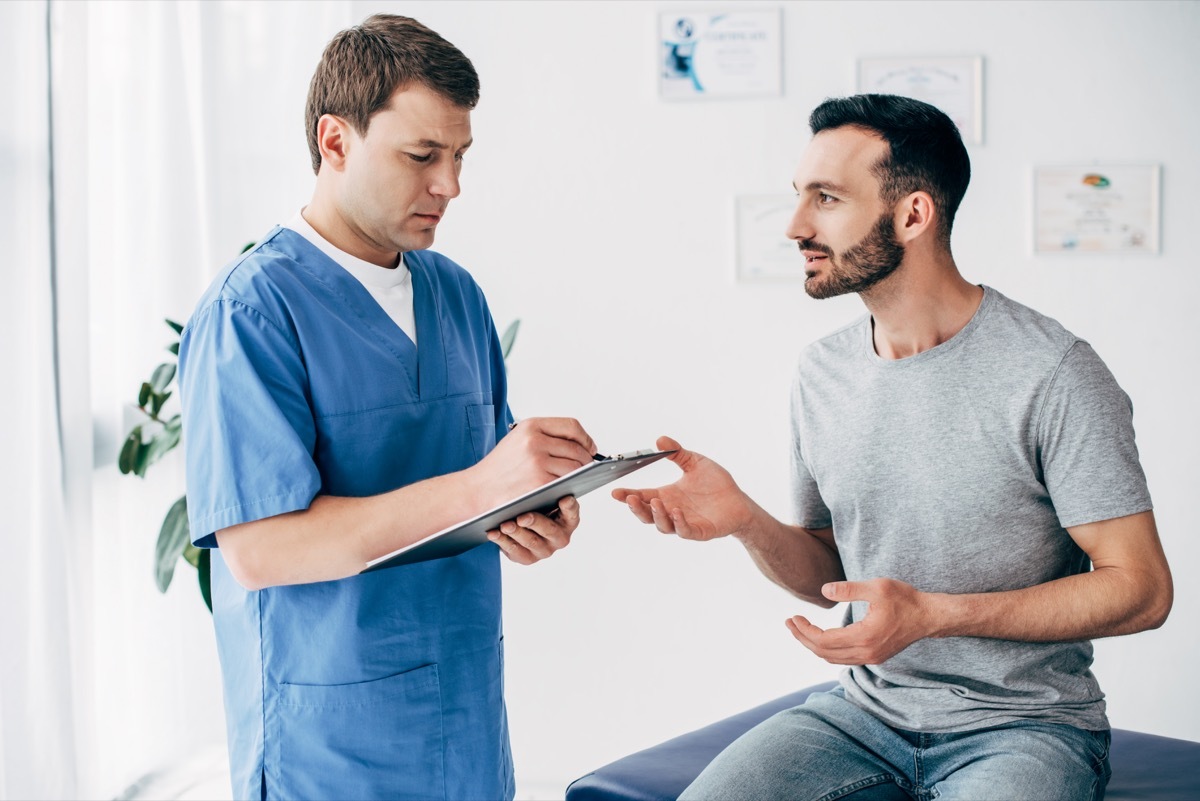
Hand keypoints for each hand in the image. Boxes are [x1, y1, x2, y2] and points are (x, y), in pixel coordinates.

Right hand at [470, 417, 596, 508]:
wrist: (477, 489)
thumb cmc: (498, 468)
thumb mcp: (517, 440)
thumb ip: (544, 437)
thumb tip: (577, 444)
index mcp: (531, 426)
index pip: (571, 426)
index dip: (585, 438)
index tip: (590, 447)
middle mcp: (535, 440)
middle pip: (576, 448)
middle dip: (586, 460)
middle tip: (586, 468)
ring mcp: (538, 461)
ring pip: (575, 466)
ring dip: (580, 475)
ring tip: (576, 479)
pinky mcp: (540, 482)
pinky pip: (567, 482)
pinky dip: (570, 486)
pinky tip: (566, 488)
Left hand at [488, 496, 578, 565]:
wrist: (515, 518)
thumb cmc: (533, 503)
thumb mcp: (542, 495)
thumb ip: (546, 489)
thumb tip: (544, 476)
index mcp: (568, 520)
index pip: (572, 513)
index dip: (569, 507)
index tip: (564, 498)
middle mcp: (559, 537)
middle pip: (549, 530)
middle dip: (535, 523)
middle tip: (522, 517)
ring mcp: (544, 550)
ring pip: (531, 542)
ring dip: (517, 533)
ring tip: (505, 525)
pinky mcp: (527, 558)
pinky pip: (515, 552)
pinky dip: (503, 541)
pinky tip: (494, 532)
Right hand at [611, 436, 754, 540]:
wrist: (739, 501)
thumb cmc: (716, 483)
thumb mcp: (694, 462)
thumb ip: (677, 452)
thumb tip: (660, 439)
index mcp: (667, 496)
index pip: (643, 497)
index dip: (628, 495)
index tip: (615, 491)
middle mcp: (671, 511)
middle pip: (647, 515)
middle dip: (637, 508)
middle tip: (630, 498)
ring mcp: (684, 523)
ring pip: (663, 525)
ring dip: (657, 515)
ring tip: (656, 502)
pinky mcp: (699, 531)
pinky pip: (685, 530)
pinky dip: (679, 523)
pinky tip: (677, 512)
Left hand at [785, 578, 935, 664]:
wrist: (929, 617)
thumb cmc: (905, 600)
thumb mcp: (877, 587)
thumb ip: (849, 589)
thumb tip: (824, 590)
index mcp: (864, 637)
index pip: (824, 641)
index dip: (804, 631)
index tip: (793, 618)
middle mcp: (866, 653)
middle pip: (824, 653)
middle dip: (803, 638)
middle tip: (790, 622)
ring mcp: (871, 657)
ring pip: (833, 658)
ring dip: (814, 645)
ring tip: (800, 629)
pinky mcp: (874, 656)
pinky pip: (843, 658)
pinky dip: (827, 649)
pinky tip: (821, 637)